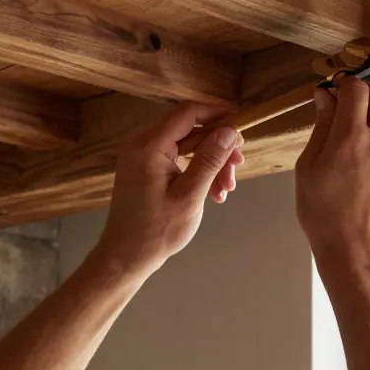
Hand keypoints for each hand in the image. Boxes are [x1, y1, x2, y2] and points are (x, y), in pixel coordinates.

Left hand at [96, 102, 244, 276]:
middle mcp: (141, 144)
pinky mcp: (145, 168)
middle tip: (238, 166)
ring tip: (226, 188)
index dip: (217, 115)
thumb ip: (210, 159)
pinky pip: (178, 159)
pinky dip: (197, 171)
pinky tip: (213, 192)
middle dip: (218, 146)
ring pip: (186, 146)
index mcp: (149, 146)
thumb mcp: (190, 195)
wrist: (127, 256)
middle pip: (189, 129)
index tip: (242, 128)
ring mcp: (142, 156)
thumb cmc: (157, 230)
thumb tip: (230, 130)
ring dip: (211, 163)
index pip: (188, 112)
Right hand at [295, 78, 369, 268]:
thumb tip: (325, 97)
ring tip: (363, 151)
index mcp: (351, 136)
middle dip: (367, 103)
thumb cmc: (323, 214)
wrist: (357, 253)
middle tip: (351, 120)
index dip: (345, 89)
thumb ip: (320, 128)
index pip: (356, 89)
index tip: (337, 98)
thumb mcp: (308, 168)